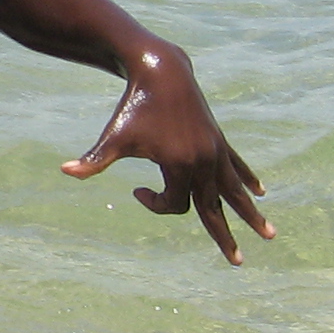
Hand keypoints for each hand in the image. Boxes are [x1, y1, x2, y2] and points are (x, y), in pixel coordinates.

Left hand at [61, 46, 271, 264]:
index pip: (175, 205)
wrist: (161, 70)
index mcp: (181, 165)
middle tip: (237, 262)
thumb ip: (94, 160)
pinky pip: (236, 165)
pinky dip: (246, 179)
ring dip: (250, 213)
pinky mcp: (218, 139)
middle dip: (225, 237)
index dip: (154, 205)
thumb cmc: (134, 106)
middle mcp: (204, 161)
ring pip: (234, 190)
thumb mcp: (114, 137)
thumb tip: (65, 171)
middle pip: (214, 209)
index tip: (136, 191)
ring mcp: (215, 150)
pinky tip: (258, 190)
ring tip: (268, 234)